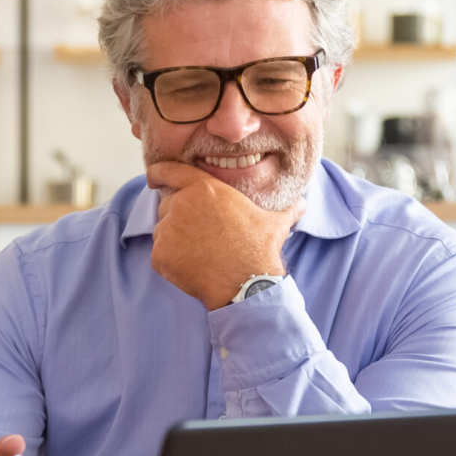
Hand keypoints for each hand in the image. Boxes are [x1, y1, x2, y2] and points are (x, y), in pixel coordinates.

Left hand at [147, 161, 302, 310]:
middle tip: (201, 236)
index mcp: (204, 188)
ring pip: (163, 231)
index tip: (153, 177)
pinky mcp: (160, 255)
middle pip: (168, 205)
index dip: (159, 173)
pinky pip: (160, 255)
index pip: (169, 170)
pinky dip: (172, 262)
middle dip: (179, 218)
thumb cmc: (260, 250)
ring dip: (175, 240)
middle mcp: (181, 203)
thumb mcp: (276, 222)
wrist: (245, 284)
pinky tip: (193, 268)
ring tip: (201, 253)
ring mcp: (168, 229)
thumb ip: (286, 208)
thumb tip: (302, 204)